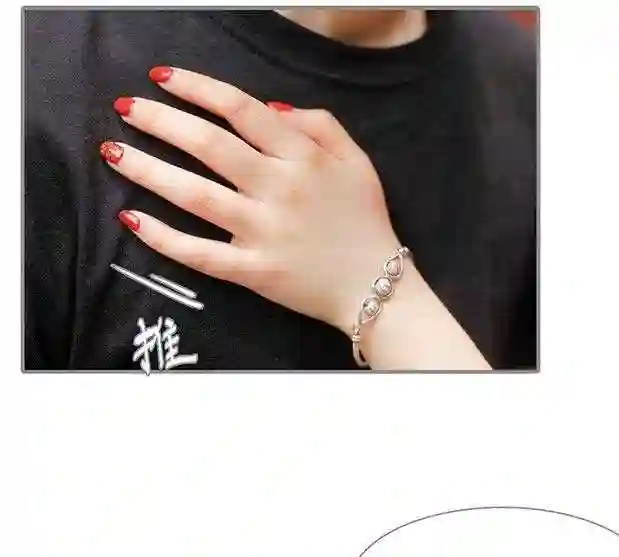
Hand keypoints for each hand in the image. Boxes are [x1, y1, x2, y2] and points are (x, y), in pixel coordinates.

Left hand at [101, 70, 398, 334]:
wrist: (376, 289)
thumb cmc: (363, 221)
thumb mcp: (354, 159)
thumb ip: (317, 124)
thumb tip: (269, 107)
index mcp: (301, 156)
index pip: (240, 109)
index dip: (198, 88)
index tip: (163, 77)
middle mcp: (278, 189)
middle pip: (209, 146)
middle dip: (161, 121)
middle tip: (125, 108)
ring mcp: (263, 233)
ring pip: (195, 195)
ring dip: (149, 171)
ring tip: (114, 152)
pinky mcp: (253, 272)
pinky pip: (200, 254)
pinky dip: (163, 238)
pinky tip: (132, 219)